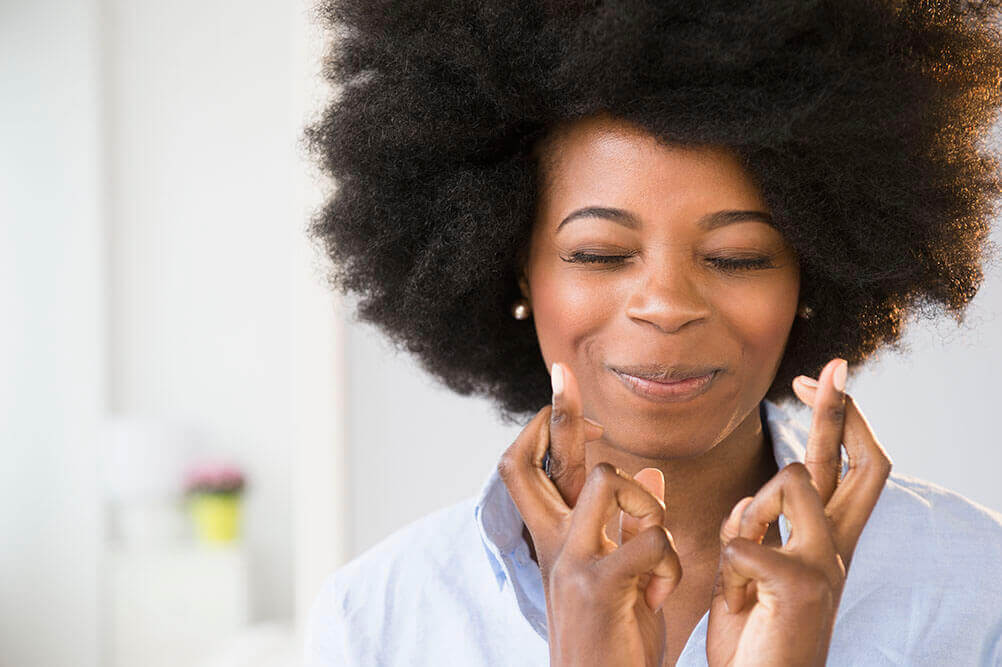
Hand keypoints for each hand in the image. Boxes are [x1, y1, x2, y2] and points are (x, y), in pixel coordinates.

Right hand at [497, 362, 680, 666]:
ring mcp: (569, 562)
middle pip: (527, 460)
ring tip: (655, 544)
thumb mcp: (626, 581)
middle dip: (550, 412)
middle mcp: (553, 545)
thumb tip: (652, 477)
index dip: (541, 429)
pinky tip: (662, 592)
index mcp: (558, 543)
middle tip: (561, 374)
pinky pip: (648, 540)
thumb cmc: (615, 645)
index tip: (568, 401)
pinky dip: (668, 561)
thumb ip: (631, 527)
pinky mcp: (598, 585)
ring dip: (645, 502)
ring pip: (605, 481)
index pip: (528, 470)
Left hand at [706, 358, 892, 665]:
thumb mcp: (747, 571)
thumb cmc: (754, 637)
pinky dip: (732, 561)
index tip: (813, 382)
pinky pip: (752, 540)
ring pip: (796, 482)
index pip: (846, 468)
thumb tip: (750, 498)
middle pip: (860, 462)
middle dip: (843, 411)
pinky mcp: (803, 587)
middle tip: (834, 368)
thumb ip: (755, 529)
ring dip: (752, 510)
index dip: (837, 422)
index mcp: (823, 544)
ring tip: (740, 569)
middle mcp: (837, 550)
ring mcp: (826, 567)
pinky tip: (736, 597)